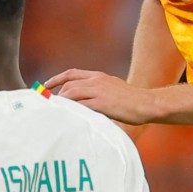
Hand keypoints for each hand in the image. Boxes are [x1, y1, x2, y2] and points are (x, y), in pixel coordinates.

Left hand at [45, 68, 161, 124]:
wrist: (146, 103)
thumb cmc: (131, 100)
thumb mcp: (112, 88)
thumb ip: (98, 91)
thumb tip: (85, 100)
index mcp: (98, 76)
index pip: (71, 73)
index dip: (56, 79)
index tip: (46, 86)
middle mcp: (97, 81)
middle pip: (69, 85)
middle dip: (57, 95)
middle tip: (51, 106)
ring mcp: (99, 91)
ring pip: (72, 94)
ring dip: (62, 103)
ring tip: (57, 112)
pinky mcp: (102, 103)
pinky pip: (81, 105)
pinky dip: (72, 110)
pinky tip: (68, 117)